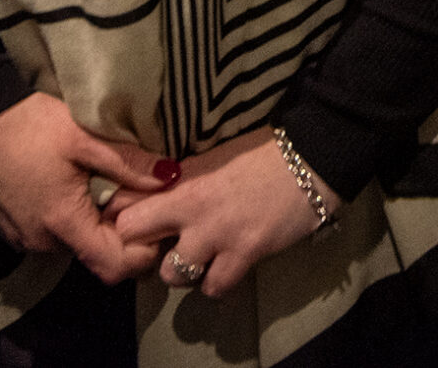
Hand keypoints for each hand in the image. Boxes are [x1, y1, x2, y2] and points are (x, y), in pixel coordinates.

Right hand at [0, 94, 167, 284]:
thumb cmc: (31, 127)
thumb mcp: (84, 138)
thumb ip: (129, 163)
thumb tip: (171, 178)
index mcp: (63, 222)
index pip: (113, 266)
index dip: (142, 253)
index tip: (157, 224)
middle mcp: (44, 241)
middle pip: (97, 256)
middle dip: (124, 234)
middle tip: (140, 198)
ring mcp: (25, 238)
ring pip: (77, 246)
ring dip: (98, 226)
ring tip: (113, 190)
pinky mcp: (15, 229)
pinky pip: (56, 236)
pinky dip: (74, 221)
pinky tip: (83, 190)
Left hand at [111, 129, 339, 301]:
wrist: (311, 158)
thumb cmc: (262, 151)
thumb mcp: (213, 157)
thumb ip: (181, 178)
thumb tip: (151, 189)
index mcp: (182, 183)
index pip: (126, 212)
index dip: (128, 222)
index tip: (138, 225)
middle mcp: (192, 212)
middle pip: (137, 244)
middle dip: (146, 248)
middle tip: (164, 246)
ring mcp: (218, 235)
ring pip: (174, 275)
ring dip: (184, 271)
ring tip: (200, 259)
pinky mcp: (245, 253)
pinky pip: (215, 286)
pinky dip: (218, 282)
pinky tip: (227, 267)